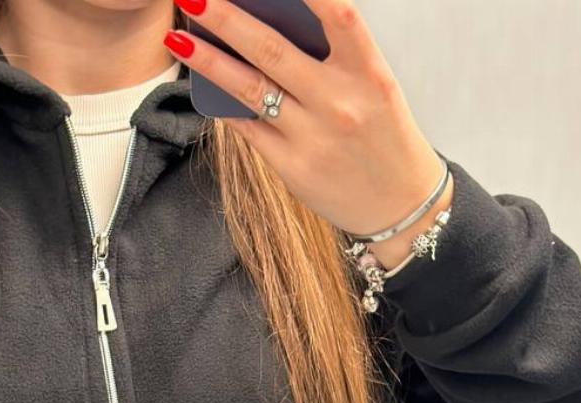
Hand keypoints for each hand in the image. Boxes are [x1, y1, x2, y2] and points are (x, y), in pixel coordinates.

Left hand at [165, 0, 451, 256]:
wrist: (401, 206)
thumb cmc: (383, 136)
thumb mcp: (373, 88)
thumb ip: (332, 58)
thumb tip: (271, 23)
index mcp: (369, 73)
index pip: (338, 16)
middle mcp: (340, 103)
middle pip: (272, 50)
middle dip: (226, 17)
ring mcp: (313, 138)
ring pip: (250, 89)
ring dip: (209, 61)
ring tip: (179, 39)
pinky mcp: (293, 168)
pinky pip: (248, 128)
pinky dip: (224, 103)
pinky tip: (202, 83)